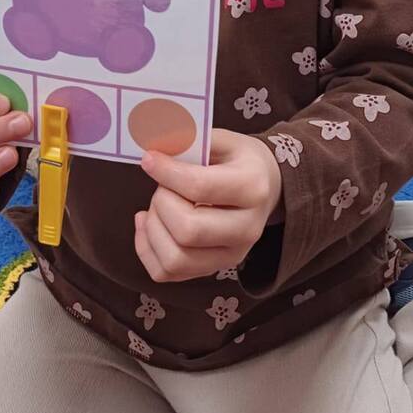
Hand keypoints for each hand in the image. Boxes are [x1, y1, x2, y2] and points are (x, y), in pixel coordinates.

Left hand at [134, 129, 281, 282]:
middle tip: (162, 187)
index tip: (148, 159)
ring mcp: (231, 255)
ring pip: (175, 258)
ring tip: (157, 207)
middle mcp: (247, 228)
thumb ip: (188, 140)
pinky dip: (147, 249)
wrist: (265, 187)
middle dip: (161, 204)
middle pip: (188, 230)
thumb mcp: (221, 140)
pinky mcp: (213, 269)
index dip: (166, 172)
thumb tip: (151, 145)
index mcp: (252, 187)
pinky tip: (148, 224)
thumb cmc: (238, 160)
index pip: (200, 187)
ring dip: (153, 230)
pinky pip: (167, 272)